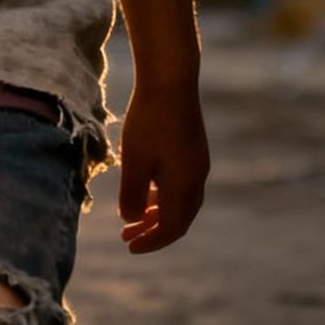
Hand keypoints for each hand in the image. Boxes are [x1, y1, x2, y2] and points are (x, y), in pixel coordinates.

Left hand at [117, 78, 208, 252]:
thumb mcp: (135, 159)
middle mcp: (197, 178)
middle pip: (179, 218)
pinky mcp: (194, 146)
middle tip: (126, 236)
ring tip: (134, 215)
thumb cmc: (149, 119)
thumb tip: (131, 219)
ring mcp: (198, 161)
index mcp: (184, 186)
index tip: (128, 246)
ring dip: (158, 211)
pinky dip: (164, 193)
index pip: (171, 228)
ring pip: (181, 200)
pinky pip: (182, 182)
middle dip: (153, 230)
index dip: (150, 242)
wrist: (171, 78)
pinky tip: (146, 184)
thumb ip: (133, 194)